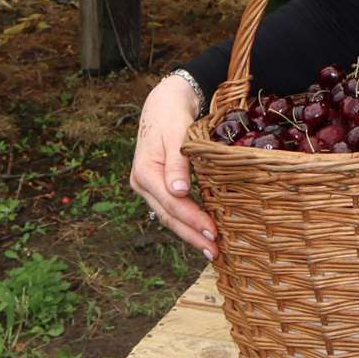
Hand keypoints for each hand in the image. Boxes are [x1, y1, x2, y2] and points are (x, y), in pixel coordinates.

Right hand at [129, 74, 219, 259]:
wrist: (164, 104)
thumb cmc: (172, 116)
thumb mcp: (176, 134)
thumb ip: (177, 163)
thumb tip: (179, 192)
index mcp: (145, 173)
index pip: (172, 203)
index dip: (192, 220)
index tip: (213, 233)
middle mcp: (142, 184)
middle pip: (169, 216)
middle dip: (192, 236)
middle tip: (215, 253)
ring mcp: (148, 187)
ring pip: (169, 217)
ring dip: (189, 234)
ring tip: (211, 250)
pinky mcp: (157, 187)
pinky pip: (171, 209)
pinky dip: (186, 222)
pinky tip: (201, 233)